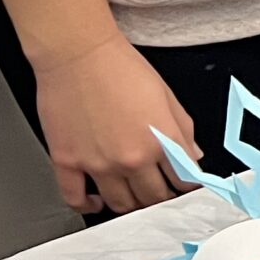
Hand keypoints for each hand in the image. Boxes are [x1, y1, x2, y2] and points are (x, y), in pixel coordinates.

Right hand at [32, 36, 198, 215]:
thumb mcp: (165, 94)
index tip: (186, 187)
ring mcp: (97, 164)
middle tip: (162, 193)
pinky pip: (76, 199)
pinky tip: (96, 201)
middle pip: (153, 197)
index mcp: (160, 140)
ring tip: (134, 197)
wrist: (78, 53)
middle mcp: (130, 158)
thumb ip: (182, 129)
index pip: (182, 180)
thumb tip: (193, 155)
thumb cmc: (119, 66)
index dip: (187, 186)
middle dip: (162, 197)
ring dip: (131, 204)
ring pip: (120, 204)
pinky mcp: (67, 162)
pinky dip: (87, 206)